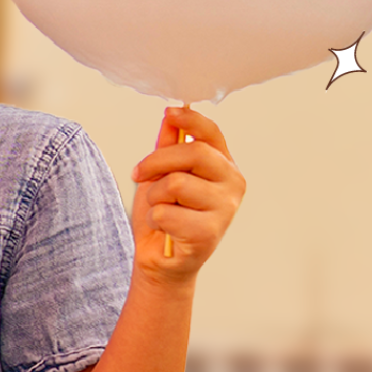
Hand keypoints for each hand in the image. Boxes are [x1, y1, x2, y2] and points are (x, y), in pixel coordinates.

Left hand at [132, 107, 243, 284]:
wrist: (160, 258)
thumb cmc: (164, 214)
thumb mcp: (161, 174)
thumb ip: (168, 146)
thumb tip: (171, 115)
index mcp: (223, 166)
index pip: (212, 134)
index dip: (191, 121)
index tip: (170, 113)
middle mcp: (232, 184)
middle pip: (193, 152)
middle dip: (156, 161)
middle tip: (139, 175)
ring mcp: (226, 209)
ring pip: (175, 184)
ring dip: (154, 197)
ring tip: (160, 210)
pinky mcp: (210, 232)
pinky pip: (166, 212)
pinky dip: (155, 220)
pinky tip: (166, 230)